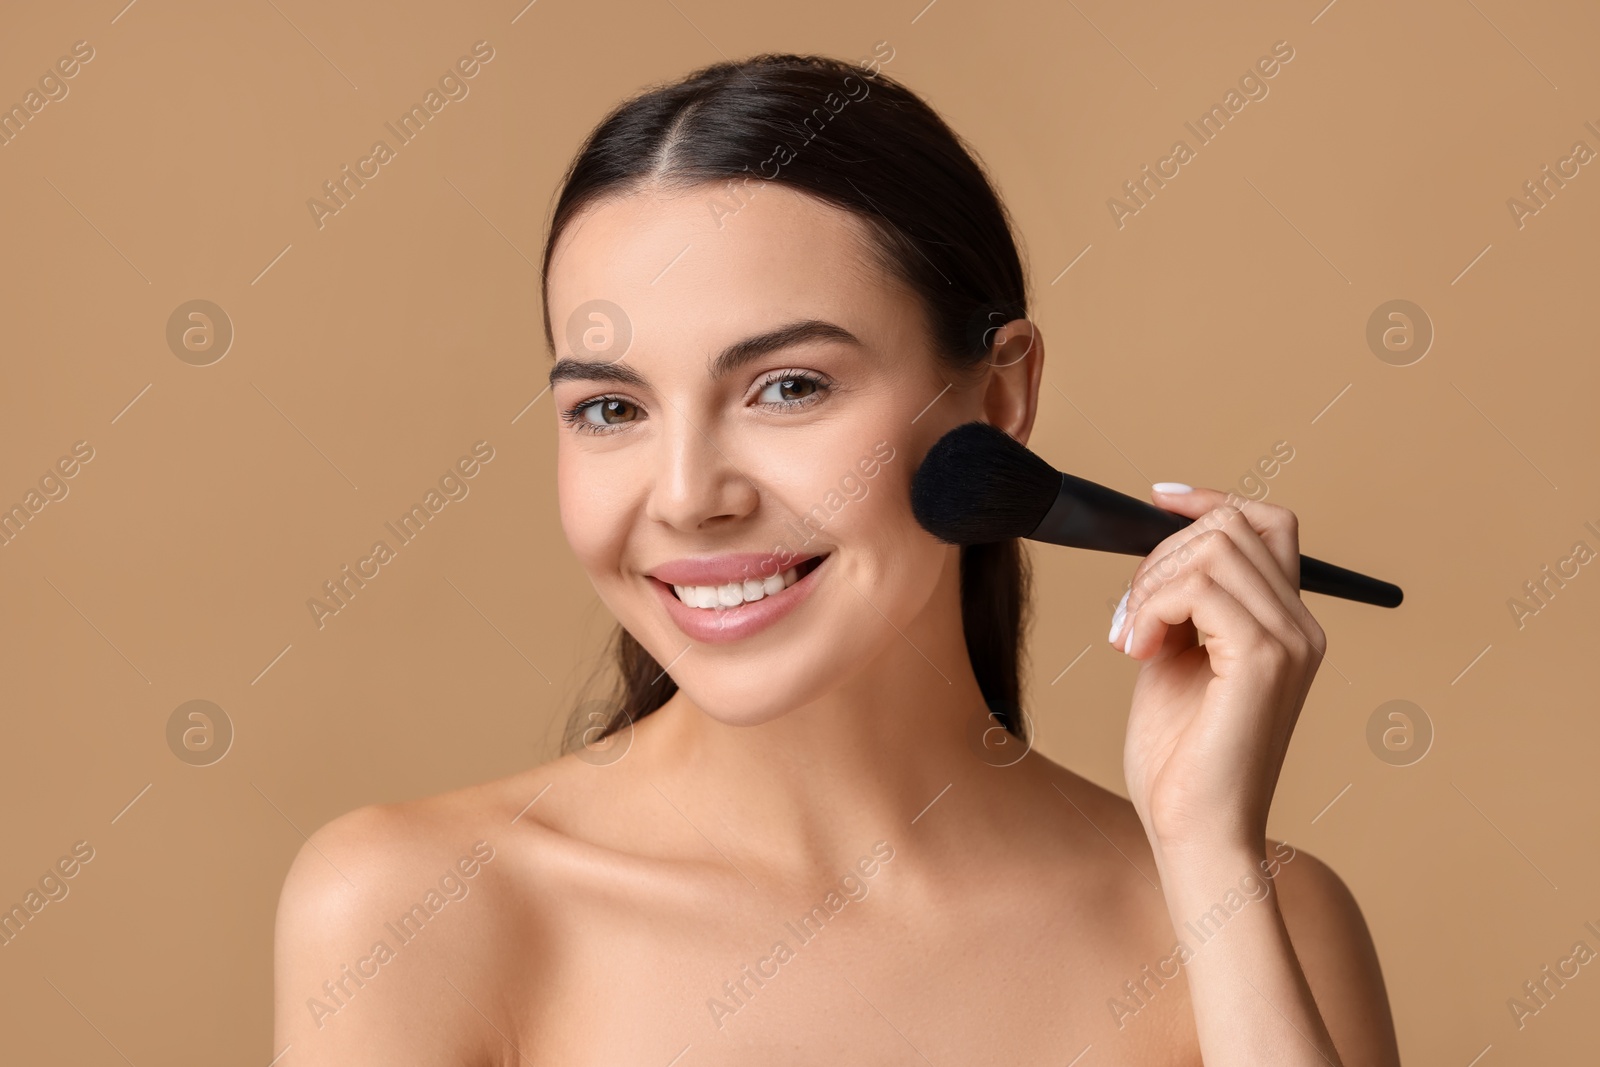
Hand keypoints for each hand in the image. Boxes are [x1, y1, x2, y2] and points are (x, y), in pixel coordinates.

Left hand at [1109, 486, 1326, 860]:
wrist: (1194, 829)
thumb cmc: (1179, 759)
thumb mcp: (1174, 660)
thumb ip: (1180, 607)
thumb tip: (1156, 553)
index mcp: (1286, 624)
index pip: (1267, 523)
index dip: (1211, 500)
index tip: (1157, 499)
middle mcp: (1302, 626)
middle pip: (1230, 526)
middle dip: (1159, 556)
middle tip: (1128, 618)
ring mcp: (1291, 640)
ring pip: (1210, 548)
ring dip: (1149, 586)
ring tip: (1131, 639)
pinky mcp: (1265, 659)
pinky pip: (1196, 588)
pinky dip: (1150, 609)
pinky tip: (1137, 652)